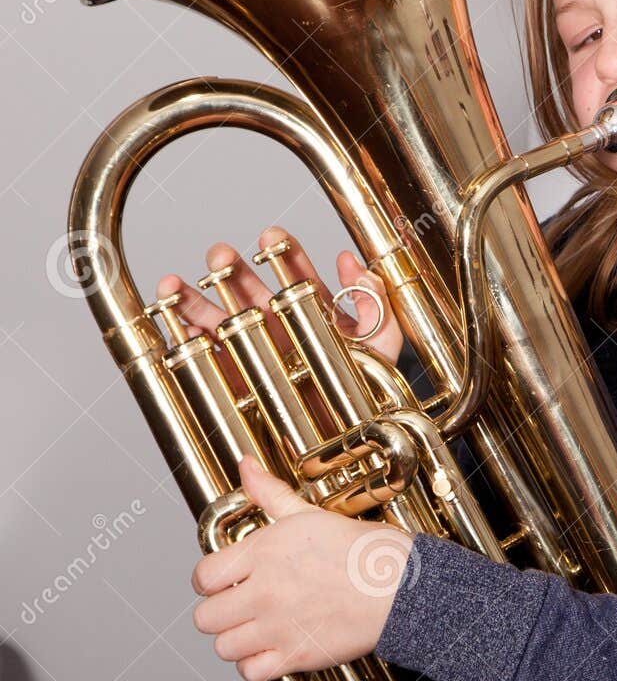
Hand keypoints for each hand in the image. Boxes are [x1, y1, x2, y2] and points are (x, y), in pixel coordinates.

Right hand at [155, 225, 403, 397]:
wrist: (344, 444)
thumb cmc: (367, 395)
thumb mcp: (381, 348)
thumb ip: (375, 304)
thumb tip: (354, 262)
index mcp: (312, 313)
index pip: (297, 275)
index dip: (286, 254)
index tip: (272, 235)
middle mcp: (279, 327)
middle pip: (248, 291)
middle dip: (231, 270)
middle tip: (219, 255)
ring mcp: (253, 351)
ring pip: (218, 318)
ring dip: (193, 300)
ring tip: (171, 284)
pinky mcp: (233, 380)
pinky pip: (206, 357)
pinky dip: (188, 342)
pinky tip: (180, 328)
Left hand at [191, 455, 414, 680]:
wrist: (400, 588)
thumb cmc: (363, 552)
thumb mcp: (310, 514)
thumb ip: (270, 494)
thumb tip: (246, 467)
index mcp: (262, 553)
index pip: (202, 577)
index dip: (209, 582)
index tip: (223, 584)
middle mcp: (263, 592)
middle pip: (205, 618)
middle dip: (219, 613)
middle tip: (239, 608)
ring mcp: (277, 627)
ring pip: (224, 647)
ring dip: (236, 641)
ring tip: (255, 631)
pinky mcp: (296, 656)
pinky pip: (251, 672)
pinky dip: (256, 666)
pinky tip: (271, 651)